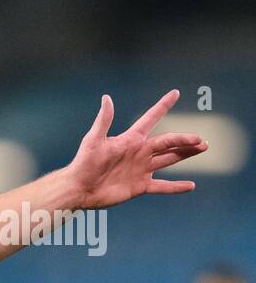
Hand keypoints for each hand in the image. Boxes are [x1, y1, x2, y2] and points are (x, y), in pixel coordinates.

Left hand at [66, 90, 207, 209]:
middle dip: (184, 139)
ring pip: (169, 159)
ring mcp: (141, 169)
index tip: (175, 93)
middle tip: (200, 139)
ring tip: (203, 148)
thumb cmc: (83, 163)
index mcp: (131, 139)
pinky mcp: (140, 186)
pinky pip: (162, 186)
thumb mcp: (93, 140)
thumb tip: (106, 98)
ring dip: (186, 154)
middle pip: (167, 142)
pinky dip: (176, 187)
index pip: (150, 119)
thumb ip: (103, 120)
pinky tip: (190, 186)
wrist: (79, 189)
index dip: (162, 106)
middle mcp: (139, 152)